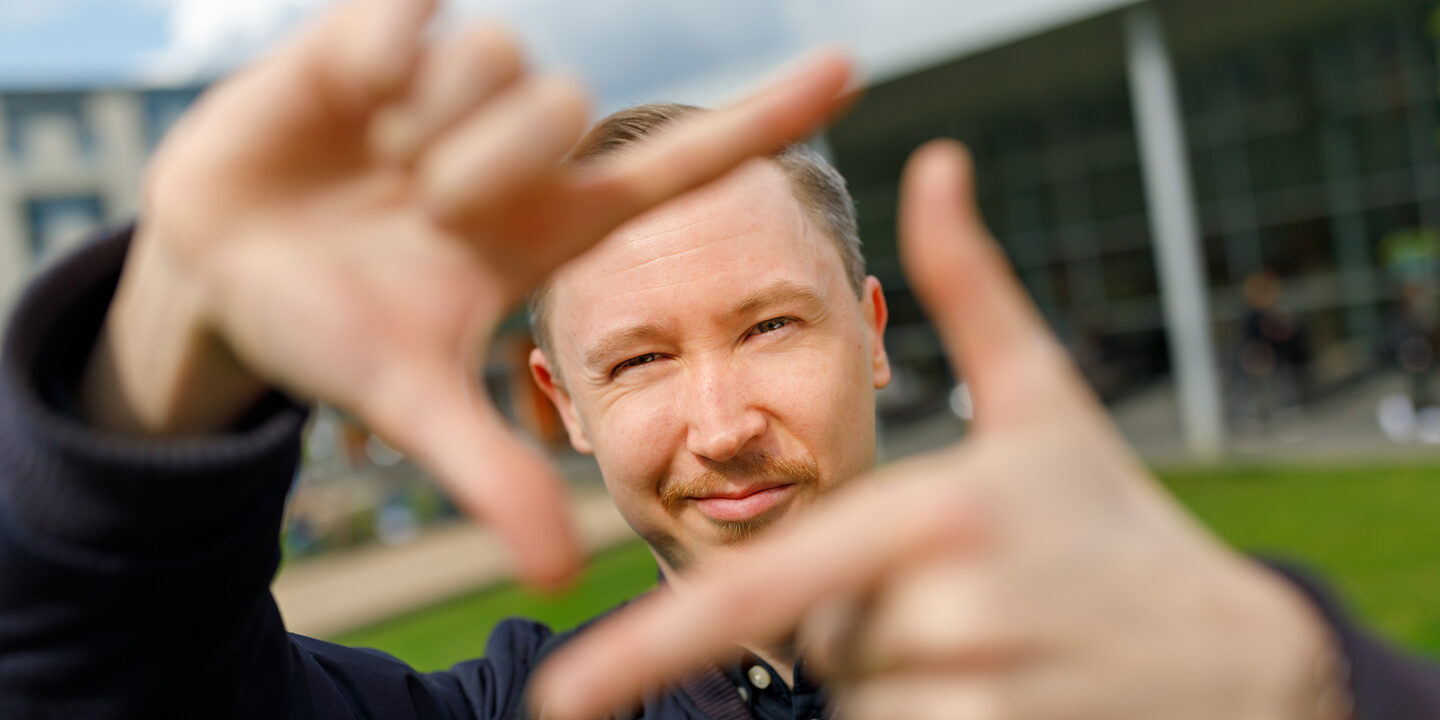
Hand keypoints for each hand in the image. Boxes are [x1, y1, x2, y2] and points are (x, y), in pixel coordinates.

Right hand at [81, 0, 852, 584]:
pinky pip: (415, 12)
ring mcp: (454, 86)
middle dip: (484, 169)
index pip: (683, 162)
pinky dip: (378, 60)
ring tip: (375, 161)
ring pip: (498, 56)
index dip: (768, 115)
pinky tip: (346, 103)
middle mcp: (520, 146)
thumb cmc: (330, 333)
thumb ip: (492, 472)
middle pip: (563, 108)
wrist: (220, 272)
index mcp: (553, 222)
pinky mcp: (381, 36)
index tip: (850, 73)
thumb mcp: (412, 401)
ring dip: (427, 127)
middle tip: (421, 209)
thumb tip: (561, 576)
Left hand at [530, 141, 1349, 716]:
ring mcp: (978, 694)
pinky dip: (928, 710)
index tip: (565, 694)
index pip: (763, 590)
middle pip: (818, 640)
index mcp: (936, 514)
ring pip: (861, 698)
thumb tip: (935, 164)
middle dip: (860, 617)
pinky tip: (1004, 678)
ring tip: (995, 633)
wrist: (1235, 654)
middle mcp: (949, 612)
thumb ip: (969, 287)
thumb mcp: (1046, 398)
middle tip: (962, 589)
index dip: (651, 645)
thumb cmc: (1112, 516)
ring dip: (898, 668)